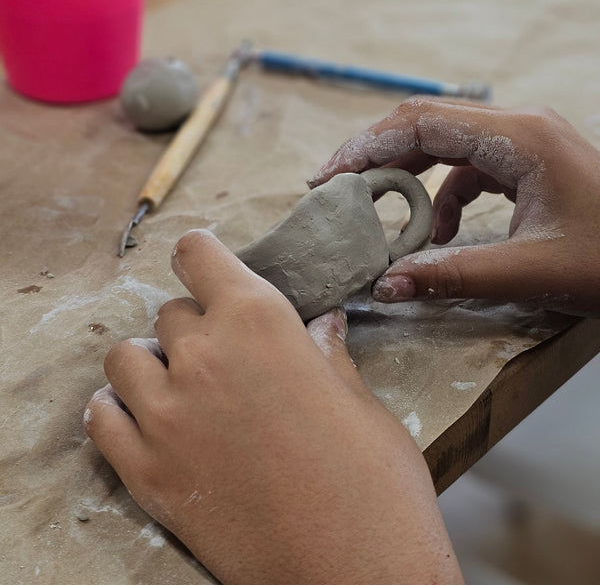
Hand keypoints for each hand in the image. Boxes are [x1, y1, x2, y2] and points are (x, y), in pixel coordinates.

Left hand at [85, 230, 462, 584]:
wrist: (355, 570)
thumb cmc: (372, 477)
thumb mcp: (358, 400)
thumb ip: (327, 353)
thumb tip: (323, 324)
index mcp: (258, 321)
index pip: (199, 253)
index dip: (202, 256)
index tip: (206, 268)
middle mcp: (202, 355)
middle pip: (169, 312)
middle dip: (194, 325)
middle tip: (224, 354)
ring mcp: (165, 415)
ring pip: (125, 358)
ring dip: (150, 363)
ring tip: (181, 386)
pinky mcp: (146, 473)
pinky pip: (101, 417)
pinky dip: (117, 410)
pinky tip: (144, 419)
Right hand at [309, 99, 599, 316]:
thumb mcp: (527, 271)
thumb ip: (452, 277)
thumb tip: (385, 286)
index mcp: (518, 138)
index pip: (421, 124)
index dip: (366, 147)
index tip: (328, 178)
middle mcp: (518, 127)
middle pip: (425, 124)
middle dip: (376, 155)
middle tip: (337, 188)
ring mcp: (523, 142)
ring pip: (443, 143)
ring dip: (405, 174)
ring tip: (373, 206)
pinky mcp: (525, 163)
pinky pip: (467, 167)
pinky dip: (441, 196)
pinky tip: (438, 232)